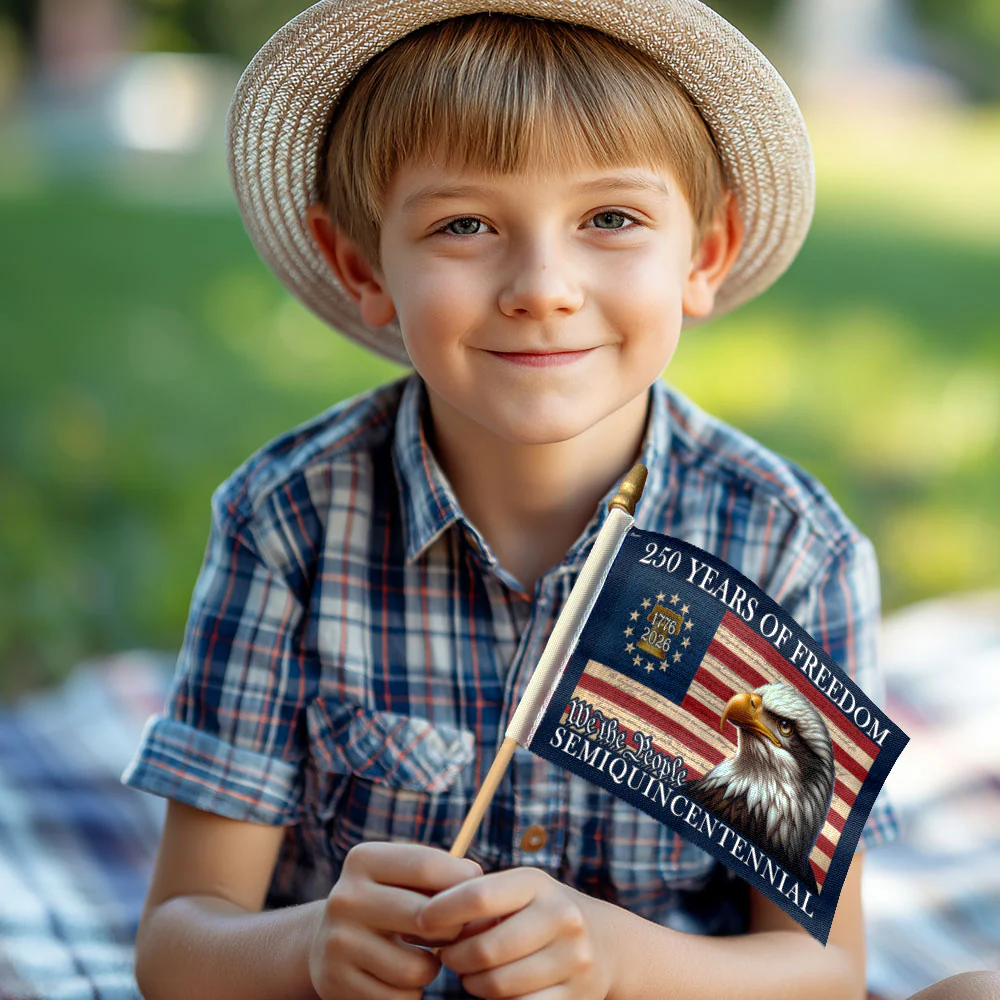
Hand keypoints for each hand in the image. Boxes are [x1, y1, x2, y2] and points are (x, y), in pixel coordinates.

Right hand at [309, 841, 481, 999]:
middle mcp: (345, 898)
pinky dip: (410, 993)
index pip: (427, 867)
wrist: (327, 943)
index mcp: (363, 860)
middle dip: (451, 931)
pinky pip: (400, 999)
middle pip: (426, 918)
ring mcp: (338, 943)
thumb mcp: (400, 876)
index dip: (461, 885)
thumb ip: (439, 872)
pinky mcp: (336, 983)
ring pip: (417, 968)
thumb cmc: (385, 902)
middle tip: (449, 934)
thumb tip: (474, 876)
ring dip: (431, 969)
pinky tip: (397, 979)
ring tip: (420, 958)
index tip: (470, 898)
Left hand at [416, 867, 614, 999]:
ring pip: (498, 985)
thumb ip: (476, 899)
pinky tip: (496, 987)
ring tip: (471, 972)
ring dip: (472, 983)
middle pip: (484, 949)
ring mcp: (573, 960)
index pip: (479, 895)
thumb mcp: (518, 892)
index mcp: (537, 883)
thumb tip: (421, 919)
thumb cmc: (540, 913)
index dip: (442, 911)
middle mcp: (561, 917)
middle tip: (448, 955)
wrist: (606, 944)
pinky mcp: (575, 997)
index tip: (420, 922)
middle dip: (455, 957)